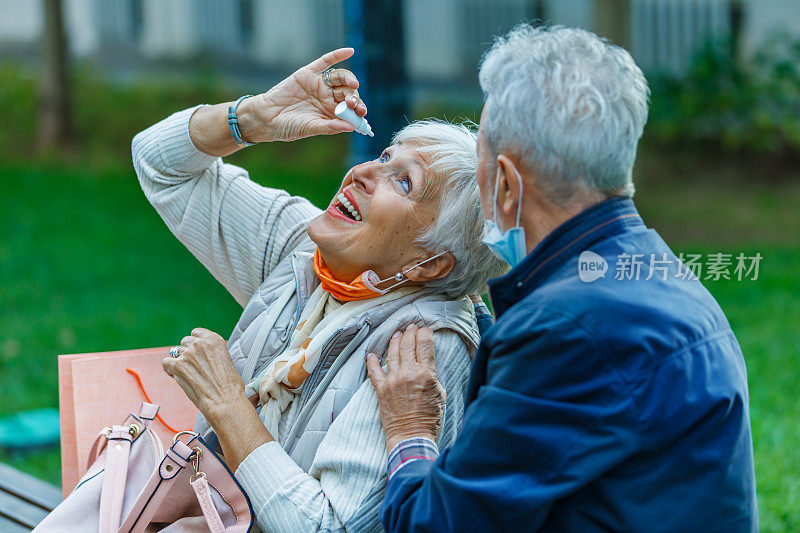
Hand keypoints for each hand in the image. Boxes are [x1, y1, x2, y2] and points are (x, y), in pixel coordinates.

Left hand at [162, 328, 246, 422]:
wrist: (225, 401)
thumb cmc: (229, 386)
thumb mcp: (226, 359)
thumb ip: (212, 352)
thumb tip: (202, 355)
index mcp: (214, 340)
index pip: (196, 332)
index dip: (194, 343)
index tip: (196, 352)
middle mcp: (200, 343)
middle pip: (185, 342)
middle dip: (187, 353)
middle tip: (192, 366)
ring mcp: (188, 354)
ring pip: (175, 352)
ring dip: (179, 362)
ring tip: (187, 375)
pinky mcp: (178, 366)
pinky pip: (166, 363)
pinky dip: (169, 370)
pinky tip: (176, 376)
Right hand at [239, 47, 366, 142]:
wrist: (266, 118)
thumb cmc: (289, 126)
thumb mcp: (311, 128)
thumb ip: (330, 126)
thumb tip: (351, 127)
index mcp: (331, 111)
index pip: (351, 108)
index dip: (358, 110)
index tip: (362, 114)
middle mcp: (327, 97)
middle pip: (347, 92)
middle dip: (353, 97)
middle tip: (353, 104)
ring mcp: (318, 84)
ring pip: (339, 78)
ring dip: (349, 80)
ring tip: (354, 85)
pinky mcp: (308, 73)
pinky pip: (325, 62)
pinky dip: (337, 55)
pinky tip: (350, 51)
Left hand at [366, 325, 445, 452]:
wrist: (411, 437)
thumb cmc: (430, 419)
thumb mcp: (440, 394)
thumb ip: (433, 375)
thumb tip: (427, 364)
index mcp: (426, 374)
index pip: (425, 343)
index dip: (425, 333)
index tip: (425, 330)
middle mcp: (408, 373)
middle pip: (408, 343)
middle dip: (411, 332)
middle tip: (412, 327)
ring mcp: (392, 380)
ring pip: (392, 352)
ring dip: (395, 340)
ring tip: (397, 334)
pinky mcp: (381, 389)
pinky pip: (374, 371)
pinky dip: (372, 361)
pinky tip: (371, 354)